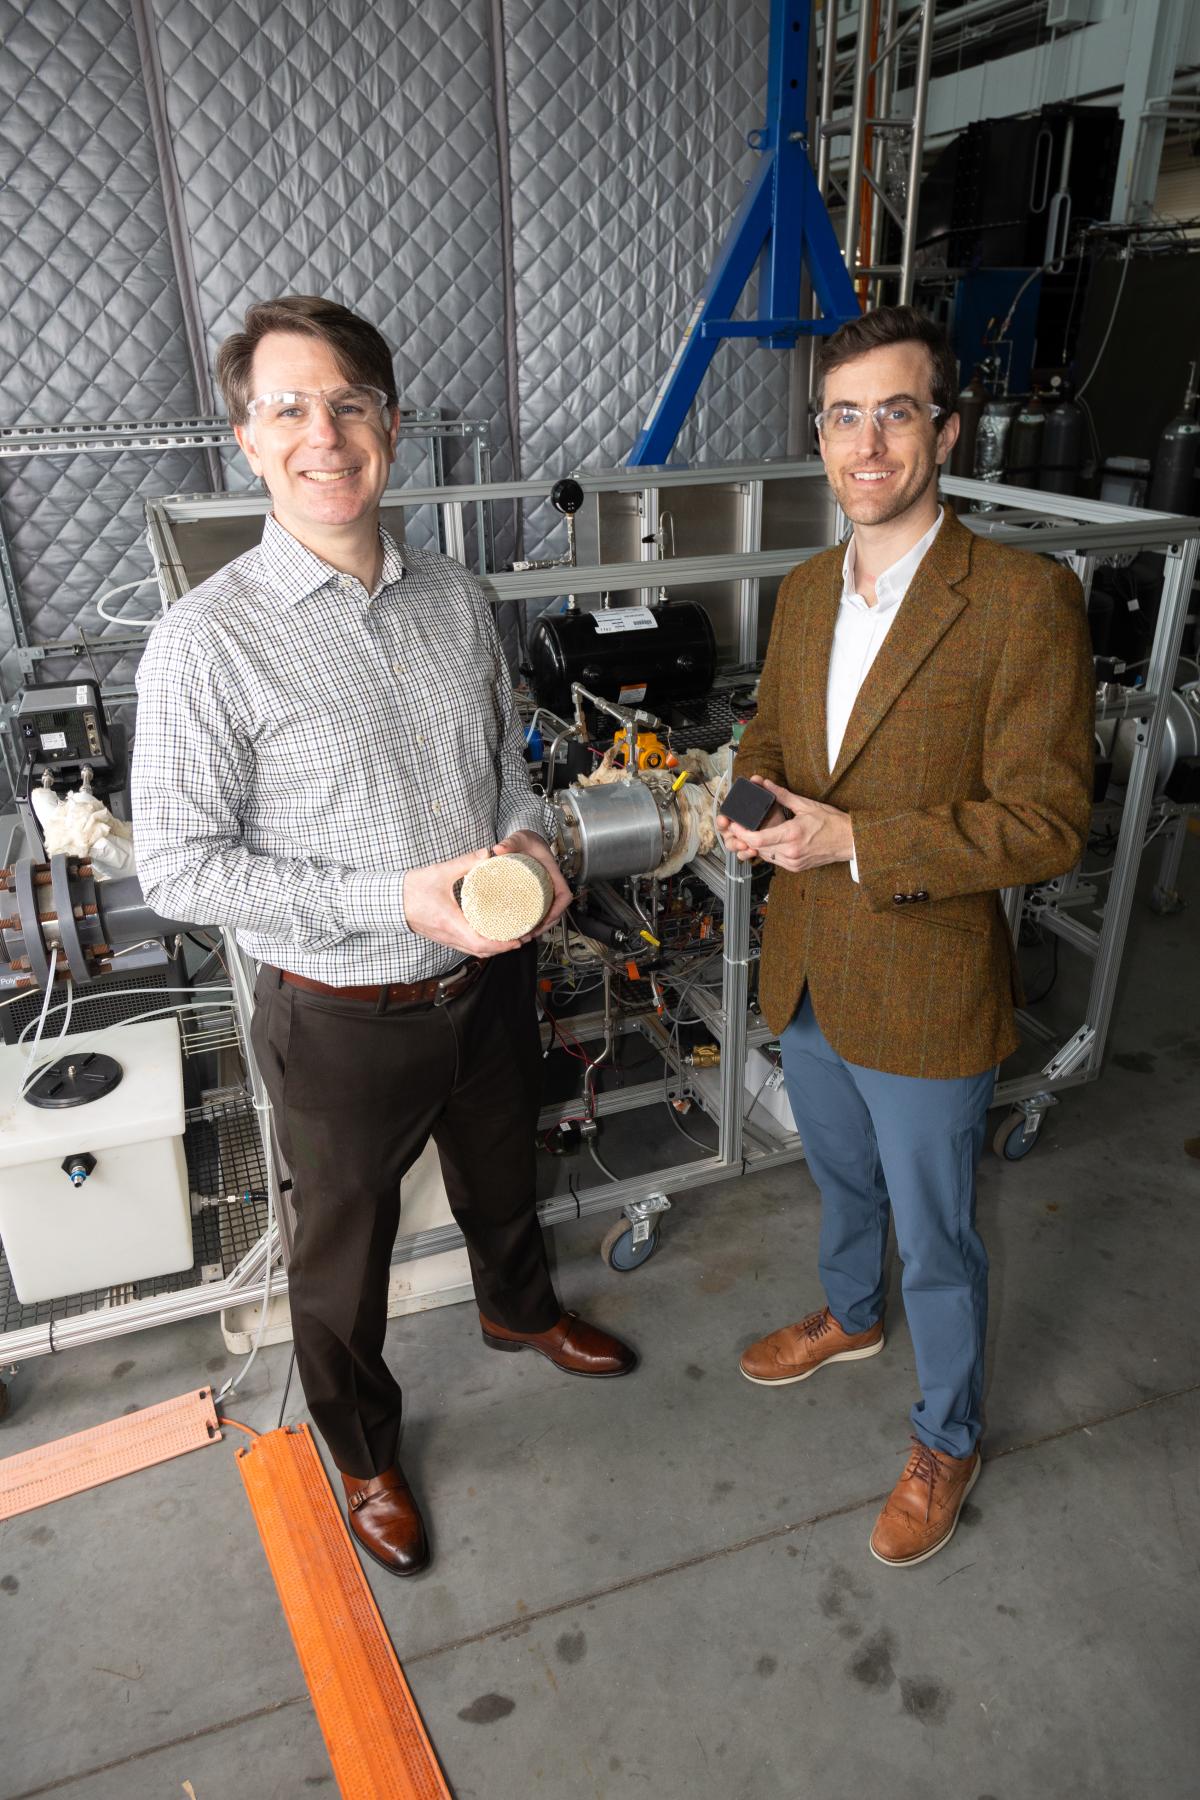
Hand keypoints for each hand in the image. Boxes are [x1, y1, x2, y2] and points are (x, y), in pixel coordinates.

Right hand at [403, 849, 522, 957]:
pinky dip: (480, 944)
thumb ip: (466, 862)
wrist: (389, 900)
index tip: (518, 939)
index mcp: (450, 923)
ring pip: (473, 950)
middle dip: (503, 947)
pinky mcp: (442, 936)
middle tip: (521, 936)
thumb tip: (488, 854)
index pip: (480, 943)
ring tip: (509, 936)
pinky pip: (465, 946)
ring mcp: (444, 938)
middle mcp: (448, 935)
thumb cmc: (411, 889)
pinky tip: (488, 933)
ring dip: (493, 947)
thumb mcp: (441, 872)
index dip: (502, 945)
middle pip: (481, 951)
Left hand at [494, 829, 572, 936]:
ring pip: (549, 913)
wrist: (525, 840)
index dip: (558, 910)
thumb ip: (510, 842)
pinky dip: (534, 922)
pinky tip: (522, 928)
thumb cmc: (527, 840)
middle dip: (546, 925)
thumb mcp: (520, 838)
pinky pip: (540, 911)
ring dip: (540, 927)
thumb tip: (497, 849)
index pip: (564, 895)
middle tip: (530, 934)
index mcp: (553, 873)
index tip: (546, 919)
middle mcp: (552, 884)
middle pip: (557, 911)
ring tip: (525, 936)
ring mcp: (545, 891)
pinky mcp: (537, 894)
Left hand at [716, 777, 854, 871]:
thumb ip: (783, 796)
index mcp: (792, 835)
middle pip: (758, 848)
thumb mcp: (806, 805)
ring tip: (753, 833)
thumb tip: (766, 784)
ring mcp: (793, 862)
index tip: (734, 825)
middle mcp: (791, 852)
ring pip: (765, 855)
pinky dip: (769, 851)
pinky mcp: (796, 867)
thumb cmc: (831, 823)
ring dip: (757, 846)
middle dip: (746, 838)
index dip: (742, 833)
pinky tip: (770, 841)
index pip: (758, 839)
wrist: (849, 841)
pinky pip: (775, 860)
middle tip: (740, 827)